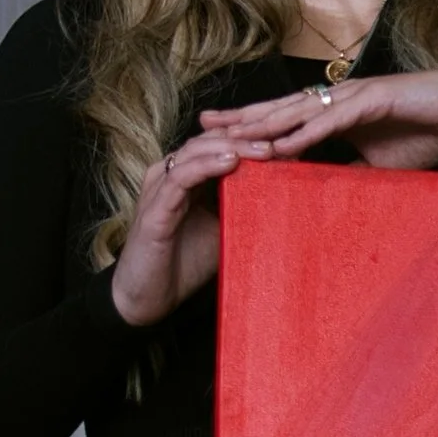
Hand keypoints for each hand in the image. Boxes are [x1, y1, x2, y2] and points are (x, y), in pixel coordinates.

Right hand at [110, 123, 277, 327]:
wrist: (150, 298)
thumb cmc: (185, 263)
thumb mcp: (226, 228)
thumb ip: (245, 205)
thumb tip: (285, 192)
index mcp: (188, 176)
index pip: (221, 144)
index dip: (252, 140)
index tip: (287, 143)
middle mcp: (171, 174)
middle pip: (211, 140)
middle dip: (246, 138)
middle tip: (279, 141)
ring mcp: (160, 187)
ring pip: (196, 151)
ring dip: (231, 147)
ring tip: (263, 150)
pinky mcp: (154, 207)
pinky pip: (180, 177)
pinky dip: (206, 166)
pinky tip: (230, 163)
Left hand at [199, 67, 437, 173]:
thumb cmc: (424, 134)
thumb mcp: (379, 166)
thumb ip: (350, 174)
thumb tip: (328, 196)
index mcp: (331, 113)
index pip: (281, 121)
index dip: (249, 128)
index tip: (215, 139)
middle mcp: (333, 101)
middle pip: (276, 110)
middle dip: (239, 119)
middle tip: (201, 126)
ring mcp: (349, 98)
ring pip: (296, 111)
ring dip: (264, 124)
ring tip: (231, 136)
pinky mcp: (370, 101)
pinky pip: (331, 119)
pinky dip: (306, 131)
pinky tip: (283, 143)